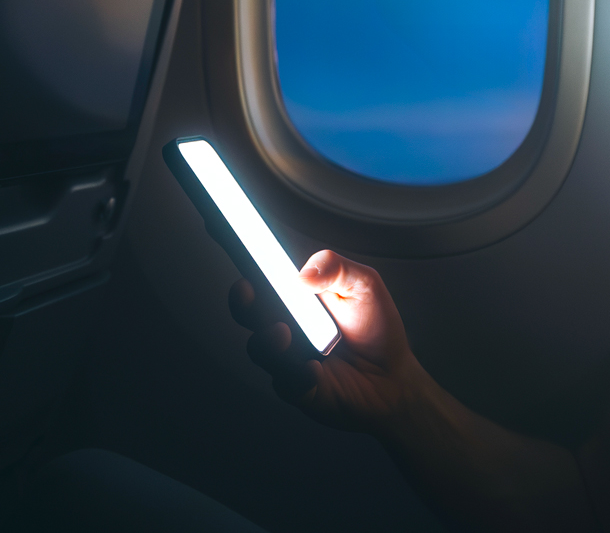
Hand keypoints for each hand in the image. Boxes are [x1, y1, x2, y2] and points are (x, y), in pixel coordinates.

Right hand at [228, 250, 425, 433]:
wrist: (392, 377)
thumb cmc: (375, 327)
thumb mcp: (364, 284)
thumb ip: (336, 268)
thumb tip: (302, 274)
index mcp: (295, 293)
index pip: (260, 268)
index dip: (236, 246)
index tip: (217, 222)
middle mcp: (283, 321)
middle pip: (248, 308)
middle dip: (241, 298)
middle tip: (247, 288)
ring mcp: (286, 355)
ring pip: (260, 347)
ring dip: (267, 340)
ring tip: (283, 332)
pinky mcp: (297, 387)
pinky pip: (287, 381)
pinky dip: (299, 374)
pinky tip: (315, 368)